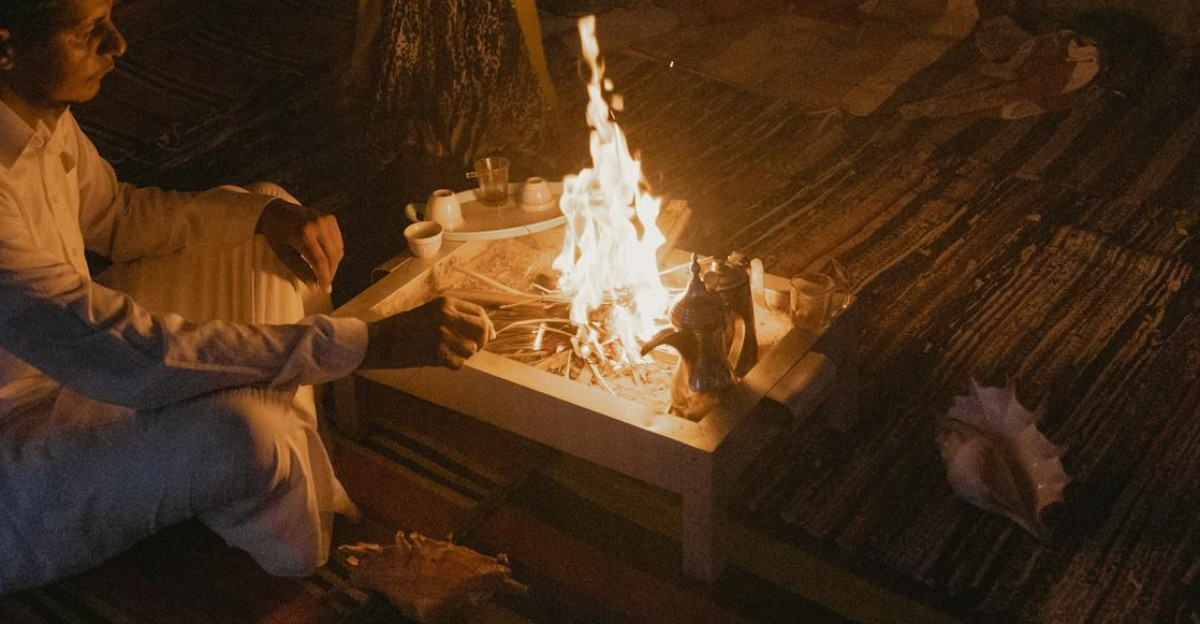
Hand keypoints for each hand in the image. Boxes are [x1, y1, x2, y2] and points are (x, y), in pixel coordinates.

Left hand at [255, 198, 343, 292]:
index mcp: (303, 234)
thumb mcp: (283, 254)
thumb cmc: (276, 235)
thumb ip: (300, 270)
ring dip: (333, 265)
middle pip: (332, 257)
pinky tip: (326, 260)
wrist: (275, 210)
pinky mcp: (330, 218)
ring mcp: (325, 220)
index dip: (324, 278)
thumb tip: (315, 286)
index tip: (325, 289)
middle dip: (330, 273)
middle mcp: (317, 225)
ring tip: (324, 273)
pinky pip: (338, 242)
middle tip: (325, 284)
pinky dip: (334, 253)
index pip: (320, 262)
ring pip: (338, 250)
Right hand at [360, 296, 495, 370]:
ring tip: (449, 353)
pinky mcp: (437, 352)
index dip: (487, 326)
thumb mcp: (433, 311)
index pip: (479, 313)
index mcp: (446, 302)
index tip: (488, 336)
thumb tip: (491, 333)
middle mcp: (447, 315)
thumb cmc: (408, 327)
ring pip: (471, 349)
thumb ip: (459, 317)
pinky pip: (459, 364)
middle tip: (473, 348)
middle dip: (481, 341)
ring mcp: (442, 334)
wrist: (383, 340)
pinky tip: (441, 361)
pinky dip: (453, 365)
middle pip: (481, 329)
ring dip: (464, 355)